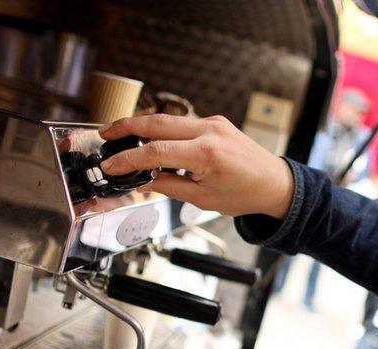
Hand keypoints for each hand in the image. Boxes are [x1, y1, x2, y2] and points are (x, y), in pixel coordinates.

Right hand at [99, 114, 294, 218]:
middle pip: (157, 123)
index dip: (128, 159)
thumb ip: (169, 186)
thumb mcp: (203, 199)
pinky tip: (149, 139)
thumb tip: (143, 179)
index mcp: (207, 155)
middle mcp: (210, 132)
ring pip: (168, 119)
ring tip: (120, 135)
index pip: (156, 152)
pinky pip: (182, 123)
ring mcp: (213, 123)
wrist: (274, 182)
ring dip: (142, 125)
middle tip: (104, 134)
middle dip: (126, 126)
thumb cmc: (244, 194)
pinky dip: (162, 129)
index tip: (111, 164)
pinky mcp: (215, 121)